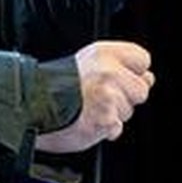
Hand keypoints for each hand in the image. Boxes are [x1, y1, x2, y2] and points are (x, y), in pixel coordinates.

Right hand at [35, 40, 153, 153]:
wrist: (32, 106)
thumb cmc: (56, 85)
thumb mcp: (88, 62)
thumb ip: (120, 66)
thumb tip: (148, 78)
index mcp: (104, 53)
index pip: (142, 60)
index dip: (132, 72)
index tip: (117, 77)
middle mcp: (108, 72)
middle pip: (142, 88)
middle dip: (125, 96)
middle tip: (99, 96)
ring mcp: (108, 97)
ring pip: (130, 110)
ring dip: (114, 113)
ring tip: (90, 108)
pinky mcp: (105, 120)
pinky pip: (117, 128)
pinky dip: (105, 129)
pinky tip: (88, 120)